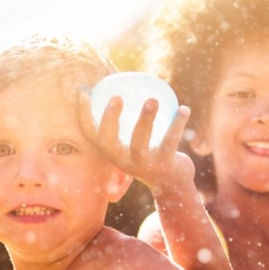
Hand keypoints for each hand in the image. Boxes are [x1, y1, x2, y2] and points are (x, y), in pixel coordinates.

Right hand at [77, 89, 194, 198]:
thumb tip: (127, 84)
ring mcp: (143, 165)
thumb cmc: (151, 154)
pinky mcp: (164, 165)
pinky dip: (177, 124)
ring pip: (139, 143)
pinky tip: (184, 108)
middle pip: (109, 142)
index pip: (91, 134)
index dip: (84, 113)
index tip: (84, 90)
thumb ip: (129, 120)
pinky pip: (169, 142)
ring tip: (152, 100)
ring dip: (146, 120)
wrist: (172, 185)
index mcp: (112, 152)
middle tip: (116, 97)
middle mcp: (123, 161)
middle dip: (109, 119)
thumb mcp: (137, 140)